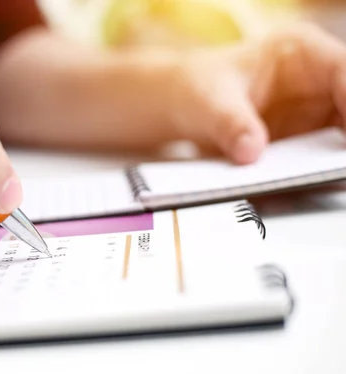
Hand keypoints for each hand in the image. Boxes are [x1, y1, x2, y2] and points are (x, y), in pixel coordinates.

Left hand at [167, 22, 345, 163]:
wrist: (180, 106)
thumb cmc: (197, 87)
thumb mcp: (208, 102)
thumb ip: (230, 124)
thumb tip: (251, 152)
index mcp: (301, 51)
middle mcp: (317, 81)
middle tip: (335, 168)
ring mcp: (315, 112)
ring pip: (342, 139)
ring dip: (334, 162)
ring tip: (324, 180)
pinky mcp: (305, 141)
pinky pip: (322, 160)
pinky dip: (318, 175)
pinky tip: (311, 186)